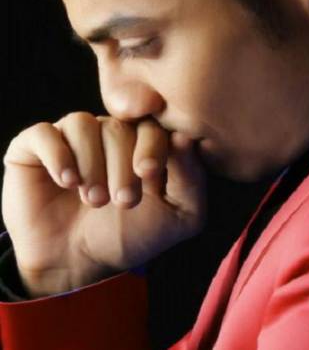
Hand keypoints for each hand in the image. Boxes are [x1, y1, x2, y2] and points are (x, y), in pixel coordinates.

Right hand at [1, 112, 205, 296]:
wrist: (78, 261)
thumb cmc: (133, 234)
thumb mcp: (179, 216)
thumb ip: (192, 179)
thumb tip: (183, 138)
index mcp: (146, 143)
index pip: (155, 125)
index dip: (154, 146)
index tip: (150, 176)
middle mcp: (111, 133)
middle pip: (120, 127)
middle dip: (123, 166)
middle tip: (123, 202)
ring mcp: (75, 137)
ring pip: (84, 125)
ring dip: (92, 166)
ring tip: (94, 200)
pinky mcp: (38, 146)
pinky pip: (45, 133)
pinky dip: (58, 156)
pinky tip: (67, 182)